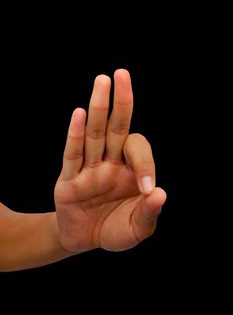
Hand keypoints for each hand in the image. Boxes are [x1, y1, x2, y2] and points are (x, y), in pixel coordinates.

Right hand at [54, 69, 165, 252]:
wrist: (84, 240)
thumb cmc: (114, 230)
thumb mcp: (137, 229)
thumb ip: (149, 212)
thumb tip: (159, 193)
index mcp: (130, 171)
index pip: (138, 152)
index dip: (145, 165)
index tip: (147, 190)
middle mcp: (109, 163)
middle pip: (116, 128)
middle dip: (121, 102)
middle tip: (122, 75)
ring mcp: (88, 169)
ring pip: (94, 135)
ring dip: (97, 109)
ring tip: (102, 81)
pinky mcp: (69, 180)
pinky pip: (72, 155)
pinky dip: (74, 135)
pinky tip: (78, 114)